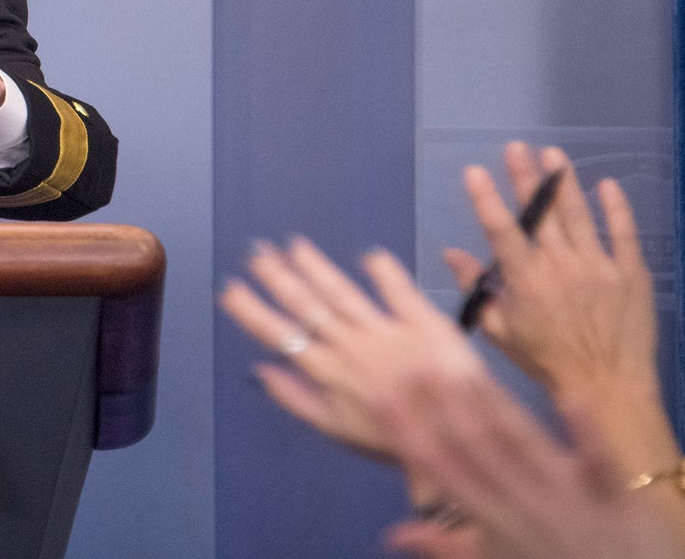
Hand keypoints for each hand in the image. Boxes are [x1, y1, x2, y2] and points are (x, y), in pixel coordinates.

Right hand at [219, 238, 486, 462]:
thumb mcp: (336, 430)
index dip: (252, 311)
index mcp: (328, 372)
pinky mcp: (423, 323)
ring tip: (293, 245)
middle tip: (255, 251)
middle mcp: (351, 346)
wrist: (459, 442)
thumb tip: (259, 371)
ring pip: (343, 293)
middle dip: (277, 277)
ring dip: (315, 267)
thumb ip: (296, 399)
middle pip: (307, 305)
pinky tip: (368, 254)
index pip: (281, 335)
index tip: (228, 288)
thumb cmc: (393, 439)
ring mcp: (387, 332)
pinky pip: (399, 290)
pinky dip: (384, 272)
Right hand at [382, 373, 684, 558]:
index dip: (407, 431)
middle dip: (442, 406)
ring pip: (523, 445)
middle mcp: (521, 502)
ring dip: (493, 406)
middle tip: (415, 362)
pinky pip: (599, 462)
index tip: (381, 392)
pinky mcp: (613, 496)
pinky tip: (569, 395)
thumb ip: (444, 546)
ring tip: (463, 367)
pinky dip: (586, 431)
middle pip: (476, 447)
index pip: (440, 468)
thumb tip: (391, 535)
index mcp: (490, 519)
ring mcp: (568, 497)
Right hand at [445, 143, 656, 395]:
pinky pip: (623, 233)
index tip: (474, 171)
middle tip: (515, 148)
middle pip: (539, 213)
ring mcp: (599, 267)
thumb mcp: (501, 333)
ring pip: (579, 215)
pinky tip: (607, 185)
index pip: (501, 230)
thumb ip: (477, 290)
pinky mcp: (631, 274)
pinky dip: (616, 208)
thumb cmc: (547, 363)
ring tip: (553, 154)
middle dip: (524, 177)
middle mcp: (561, 266)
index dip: (486, 198)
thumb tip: (452, 254)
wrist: (607, 387)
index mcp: (526, 280)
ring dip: (563, 182)